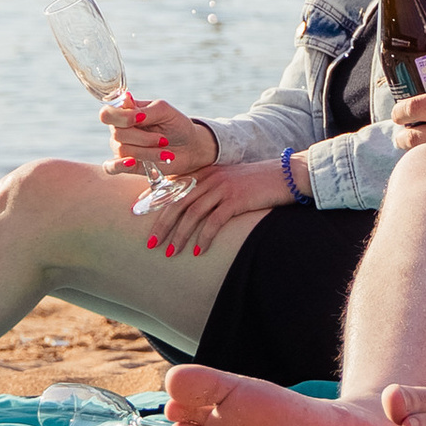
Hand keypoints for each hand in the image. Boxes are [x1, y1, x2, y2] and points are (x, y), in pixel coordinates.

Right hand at [97, 95, 218, 180]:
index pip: (107, 113)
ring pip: (122, 150)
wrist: (189, 147)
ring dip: (147, 152)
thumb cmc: (176, 125)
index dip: (121, 117)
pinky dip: (118, 165)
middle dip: (143, 138)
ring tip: (166, 152)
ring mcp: (122, 148)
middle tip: (163, 139)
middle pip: (117, 134)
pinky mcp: (127, 166)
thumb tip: (126, 99)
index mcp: (126, 112)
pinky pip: (110, 167)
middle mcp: (120, 130)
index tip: (141, 118)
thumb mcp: (164, 111)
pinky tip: (132, 162)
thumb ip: (144, 109)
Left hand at [137, 157, 289, 258]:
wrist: (285, 174)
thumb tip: (190, 211)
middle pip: (178, 201)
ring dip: (180, 235)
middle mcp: (210, 177)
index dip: (155, 203)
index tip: (140, 216)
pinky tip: (198, 251)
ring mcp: (223, 187)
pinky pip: (215, 220)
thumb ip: (209, 190)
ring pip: (193, 213)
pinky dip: (204, 237)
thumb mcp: (228, 182)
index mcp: (204, 172)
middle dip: (162, 224)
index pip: (174, 187)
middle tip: (150, 244)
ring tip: (170, 252)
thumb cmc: (256, 183)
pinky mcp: (237, 198)